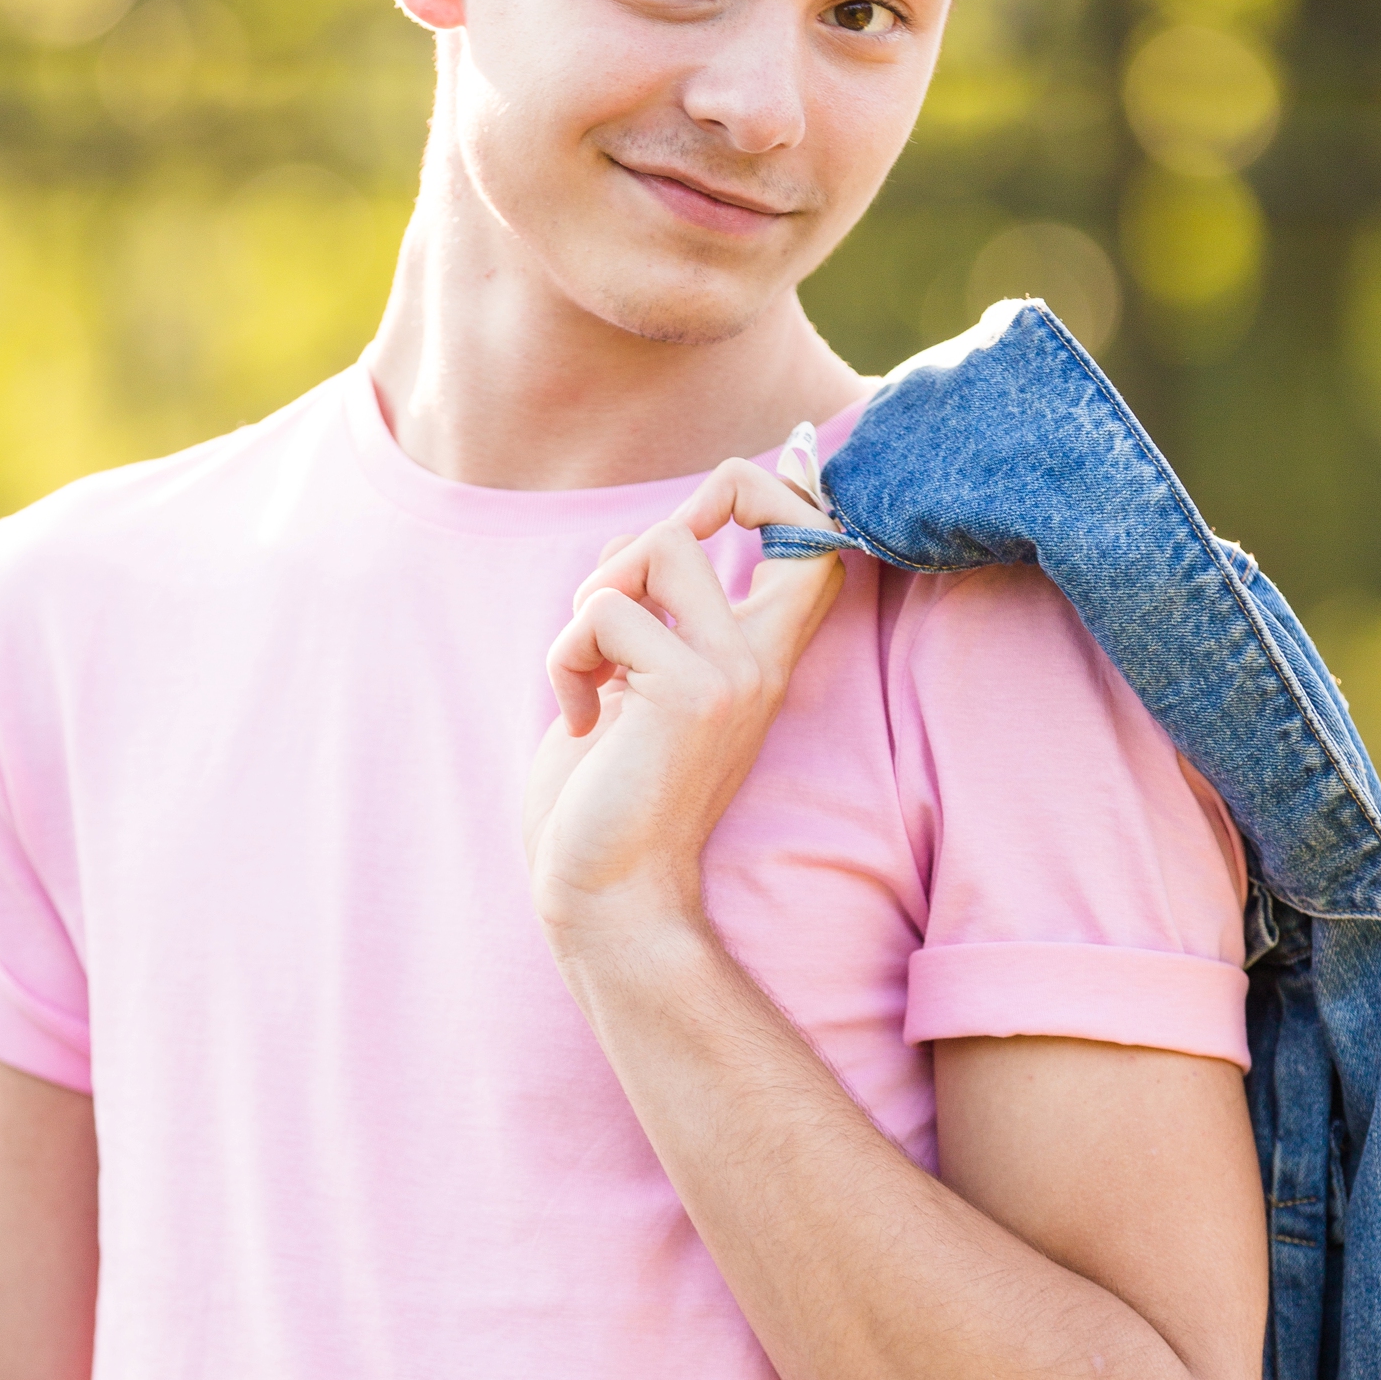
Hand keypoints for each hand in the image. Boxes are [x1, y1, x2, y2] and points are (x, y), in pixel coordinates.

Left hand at [524, 459, 844, 959]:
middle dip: (637, 540)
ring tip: (588, 675)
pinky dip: (564, 661)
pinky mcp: (692, 694)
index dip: (769, 485)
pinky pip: (604, 613)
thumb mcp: (641, 679)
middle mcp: (762, 654)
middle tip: (603, 628)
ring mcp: (736, 671)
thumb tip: (649, 534)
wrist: (608, 894)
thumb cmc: (607, 795)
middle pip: (735, 491)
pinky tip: (583, 721)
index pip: (815, 528)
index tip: (701, 526)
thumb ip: (656, 609)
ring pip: (658, 545)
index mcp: (758, 651)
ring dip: (591, 602)